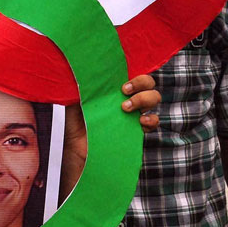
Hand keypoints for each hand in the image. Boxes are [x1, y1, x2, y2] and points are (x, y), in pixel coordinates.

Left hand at [61, 75, 159, 200]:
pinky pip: (153, 122)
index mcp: (112, 92)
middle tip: (124, 91)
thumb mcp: (73, 107)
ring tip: (125, 109)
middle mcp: (125, 100)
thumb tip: (80, 76)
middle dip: (142, 83)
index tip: (120, 82)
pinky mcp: (136, 130)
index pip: (130, 74)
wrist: (79, 153)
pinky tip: (140, 122)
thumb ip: (79, 92)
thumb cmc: (76, 128)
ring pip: (153, 99)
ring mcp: (133, 115)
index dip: (132, 73)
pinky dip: (150, 120)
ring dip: (144, 99)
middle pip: (147, 84)